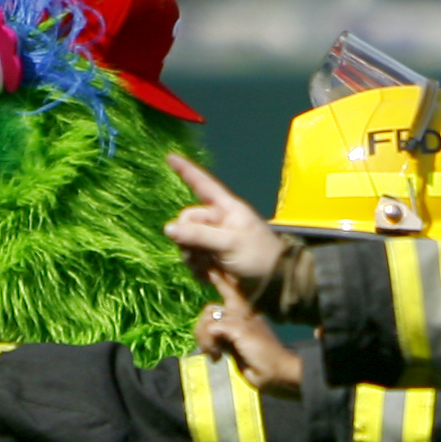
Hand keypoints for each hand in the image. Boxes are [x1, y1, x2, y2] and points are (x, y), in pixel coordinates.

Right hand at [164, 152, 285, 294]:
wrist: (271, 285)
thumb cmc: (258, 256)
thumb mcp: (230, 243)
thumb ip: (199, 235)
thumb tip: (168, 228)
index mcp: (227, 208)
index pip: (203, 184)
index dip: (187, 171)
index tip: (170, 156)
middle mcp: (218, 220)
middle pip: (188, 219)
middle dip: (188, 237)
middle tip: (199, 254)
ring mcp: (214, 240)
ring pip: (186, 240)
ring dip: (191, 255)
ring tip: (206, 267)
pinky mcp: (211, 258)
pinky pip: (192, 258)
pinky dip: (196, 267)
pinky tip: (208, 275)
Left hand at [193, 272, 304, 393]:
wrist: (279, 371)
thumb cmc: (260, 364)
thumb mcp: (239, 348)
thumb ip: (226, 338)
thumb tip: (211, 337)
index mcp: (246, 315)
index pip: (231, 293)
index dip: (221, 281)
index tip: (212, 271)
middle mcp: (244, 313)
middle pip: (211, 308)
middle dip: (201, 331)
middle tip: (208, 350)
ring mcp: (242, 319)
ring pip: (208, 317)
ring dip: (204, 339)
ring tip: (214, 354)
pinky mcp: (240, 327)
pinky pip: (212, 328)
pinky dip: (209, 343)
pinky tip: (217, 356)